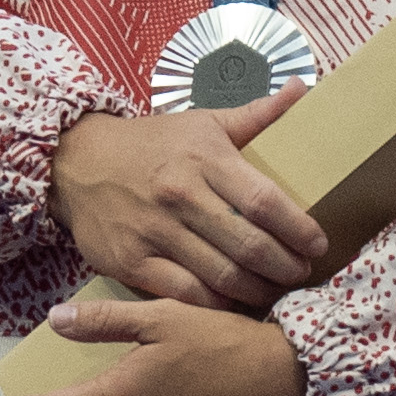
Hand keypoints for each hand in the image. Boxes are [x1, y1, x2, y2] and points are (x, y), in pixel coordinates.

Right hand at [48, 89, 329, 312]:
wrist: (76, 162)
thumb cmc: (151, 144)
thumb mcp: (202, 121)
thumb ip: (256, 115)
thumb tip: (303, 90)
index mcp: (204, 158)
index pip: (263, 200)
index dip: (297, 228)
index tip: (318, 244)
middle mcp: (180, 196)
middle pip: (248, 244)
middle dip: (285, 267)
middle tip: (301, 273)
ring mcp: (155, 231)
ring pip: (221, 276)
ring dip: (257, 291)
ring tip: (276, 292)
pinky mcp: (131, 261)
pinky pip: (185, 293)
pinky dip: (216, 305)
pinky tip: (234, 303)